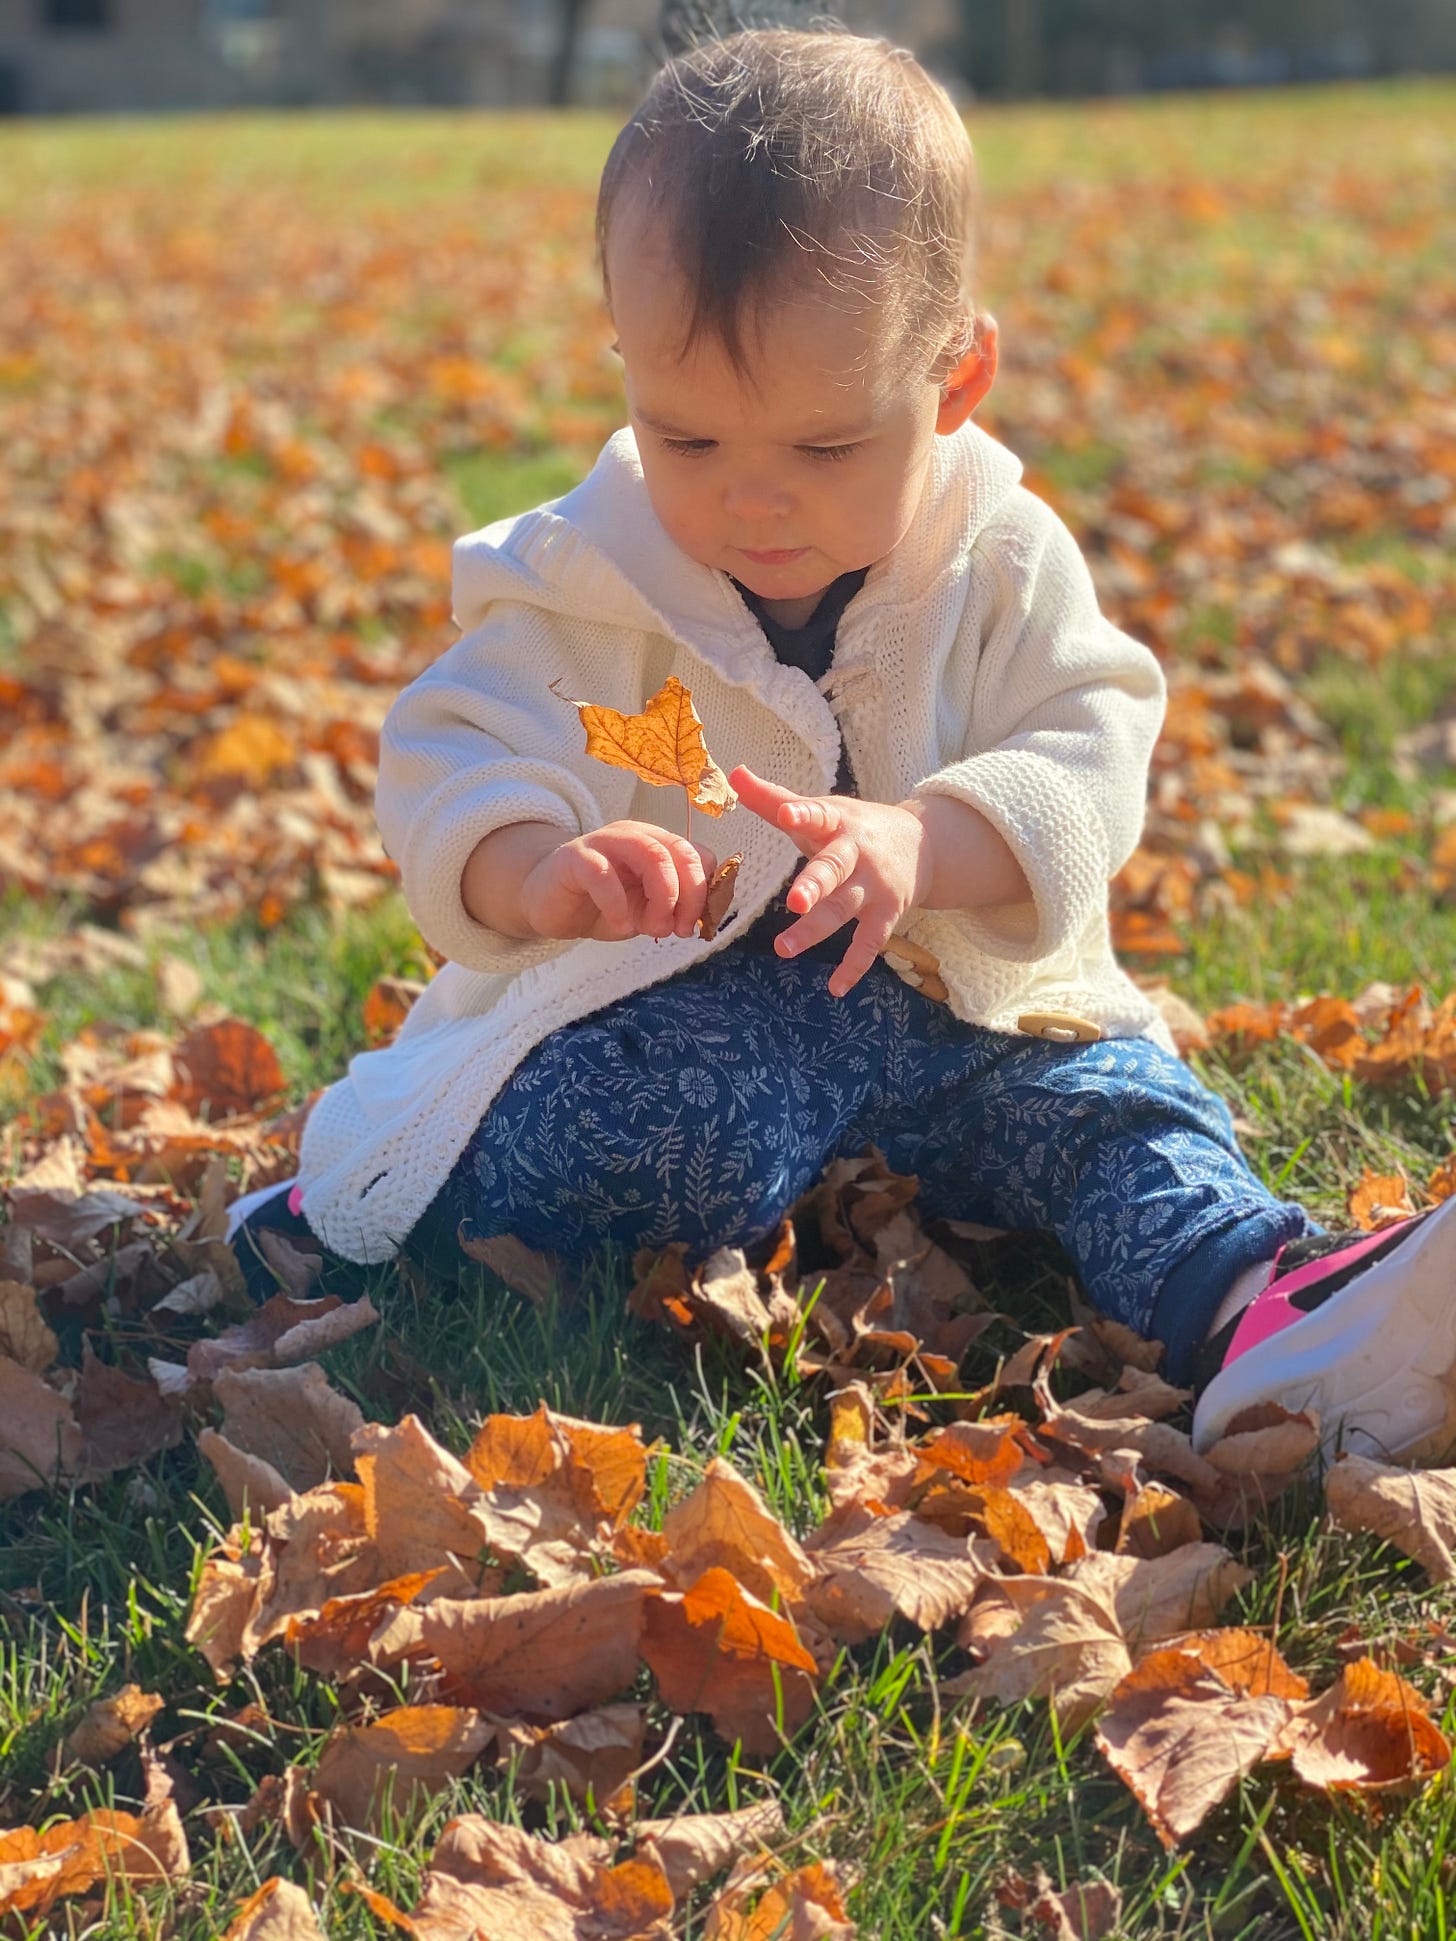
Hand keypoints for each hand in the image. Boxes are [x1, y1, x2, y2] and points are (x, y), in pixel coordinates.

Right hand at [519, 820, 718, 942]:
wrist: (550, 903)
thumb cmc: (601, 905)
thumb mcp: (644, 911)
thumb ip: (670, 910)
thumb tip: (692, 922)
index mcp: (659, 844)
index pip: (698, 856)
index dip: (705, 892)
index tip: (697, 925)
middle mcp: (636, 836)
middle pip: (680, 853)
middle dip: (690, 896)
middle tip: (679, 931)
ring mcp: (606, 842)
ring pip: (652, 855)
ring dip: (663, 897)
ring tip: (654, 929)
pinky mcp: (575, 858)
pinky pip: (603, 875)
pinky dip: (618, 904)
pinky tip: (621, 926)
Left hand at [730, 766, 932, 996]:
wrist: (922, 844)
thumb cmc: (854, 826)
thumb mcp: (820, 809)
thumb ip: (773, 799)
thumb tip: (733, 772)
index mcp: (837, 822)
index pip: (818, 815)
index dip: (802, 813)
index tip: (787, 813)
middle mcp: (857, 854)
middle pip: (834, 869)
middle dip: (815, 885)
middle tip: (794, 902)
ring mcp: (874, 887)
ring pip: (843, 910)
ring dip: (815, 931)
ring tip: (783, 949)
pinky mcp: (887, 914)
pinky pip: (869, 944)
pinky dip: (853, 967)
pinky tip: (835, 988)